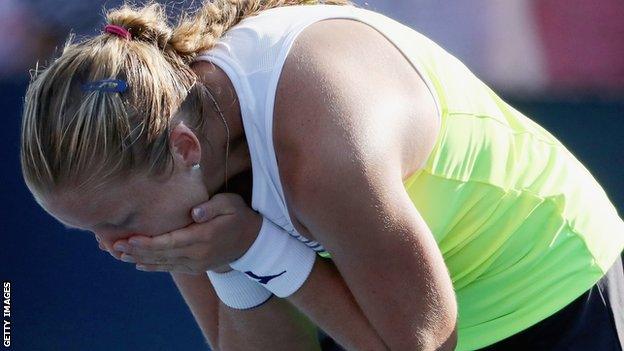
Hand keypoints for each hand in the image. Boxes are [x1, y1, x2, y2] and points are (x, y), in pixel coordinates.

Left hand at [112, 193, 261, 273]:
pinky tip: (137, 264)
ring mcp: (195, 264)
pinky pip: (170, 268)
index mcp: (202, 238)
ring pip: (162, 264)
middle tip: (112, 246)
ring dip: (139, 260)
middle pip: (161, 255)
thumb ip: (212, 207)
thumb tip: (195, 212)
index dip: (148, 243)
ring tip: (118, 255)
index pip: (170, 242)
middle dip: (135, 251)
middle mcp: (196, 254)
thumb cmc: (238, 216)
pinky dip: (153, 267)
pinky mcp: (195, 267)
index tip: (128, 239)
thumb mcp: (230, 204)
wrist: (252, 242)